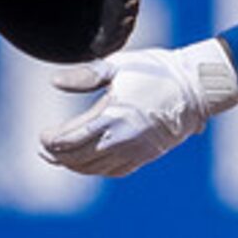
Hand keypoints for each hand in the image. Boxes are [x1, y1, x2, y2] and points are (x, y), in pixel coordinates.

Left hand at [39, 41, 237, 177]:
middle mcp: (121, 139)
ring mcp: (134, 151)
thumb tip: (54, 82)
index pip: (70, 139)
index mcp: (111, 116)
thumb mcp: (118, 66)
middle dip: (57, 155)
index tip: (42, 135)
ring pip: (94, 168)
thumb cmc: (156, 71)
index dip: (51, 141)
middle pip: (78, 158)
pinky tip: (89, 164)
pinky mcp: (145, 156)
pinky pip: (114, 171)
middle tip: (44, 149)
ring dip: (74, 165)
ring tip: (60, 158)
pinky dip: (97, 170)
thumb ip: (84, 76)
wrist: (195, 88)